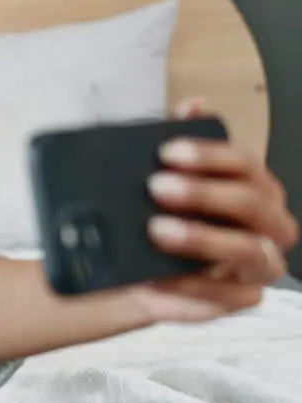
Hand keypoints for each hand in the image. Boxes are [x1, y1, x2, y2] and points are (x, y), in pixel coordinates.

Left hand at [129, 99, 298, 322]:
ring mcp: (259, 263)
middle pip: (251, 202)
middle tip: (156, 188)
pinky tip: (158, 279)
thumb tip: (193, 105)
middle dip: (203, 194)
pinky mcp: (241, 298)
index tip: (167, 153)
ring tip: (157, 231)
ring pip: (246, 249)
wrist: (134, 273)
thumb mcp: (165, 181)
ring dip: (201, 238)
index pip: (245, 163)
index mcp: (253, 187)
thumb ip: (182, 147)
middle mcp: (267, 224)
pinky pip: (227, 296)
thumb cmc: (161, 219)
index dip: (209, 155)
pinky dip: (190, 287)